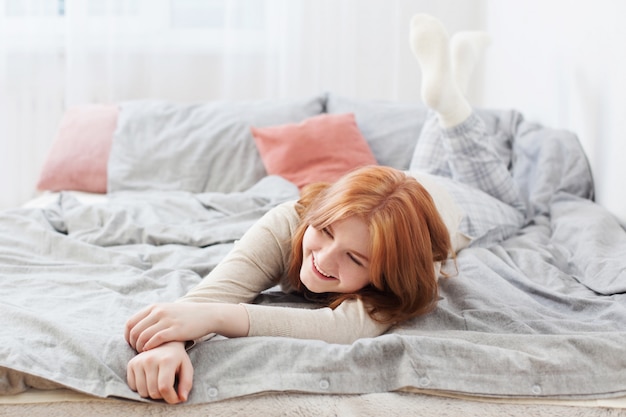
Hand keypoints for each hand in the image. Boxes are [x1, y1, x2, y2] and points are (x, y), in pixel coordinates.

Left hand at [125, 302, 249, 351]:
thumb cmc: (185, 316)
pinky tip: (153, 352)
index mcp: (154, 307)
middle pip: (135, 331)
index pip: (130, 323)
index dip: (128, 337)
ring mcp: (167, 320)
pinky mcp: (175, 330)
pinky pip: (155, 340)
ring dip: (141, 348)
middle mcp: (158, 312)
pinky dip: (150, 348)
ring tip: (146, 354)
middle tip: (139, 352)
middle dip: (133, 345)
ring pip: (143, 337)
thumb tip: (137, 329)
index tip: (132, 344)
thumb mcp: (166, 311)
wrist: (206, 315)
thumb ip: (152, 317)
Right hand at [127, 341, 192, 403]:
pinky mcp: (131, 364)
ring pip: (142, 392)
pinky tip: (149, 379)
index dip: (171, 398)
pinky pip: (133, 387)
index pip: (165, 387)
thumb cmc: (177, 358)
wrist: (164, 342)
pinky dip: (141, 388)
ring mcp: (139, 361)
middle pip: (153, 392)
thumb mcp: (187, 367)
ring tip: (158, 383)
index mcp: (166, 360)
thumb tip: (182, 398)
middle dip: (162, 396)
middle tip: (168, 388)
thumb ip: (186, 383)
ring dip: (151, 393)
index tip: (176, 398)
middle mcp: (150, 360)